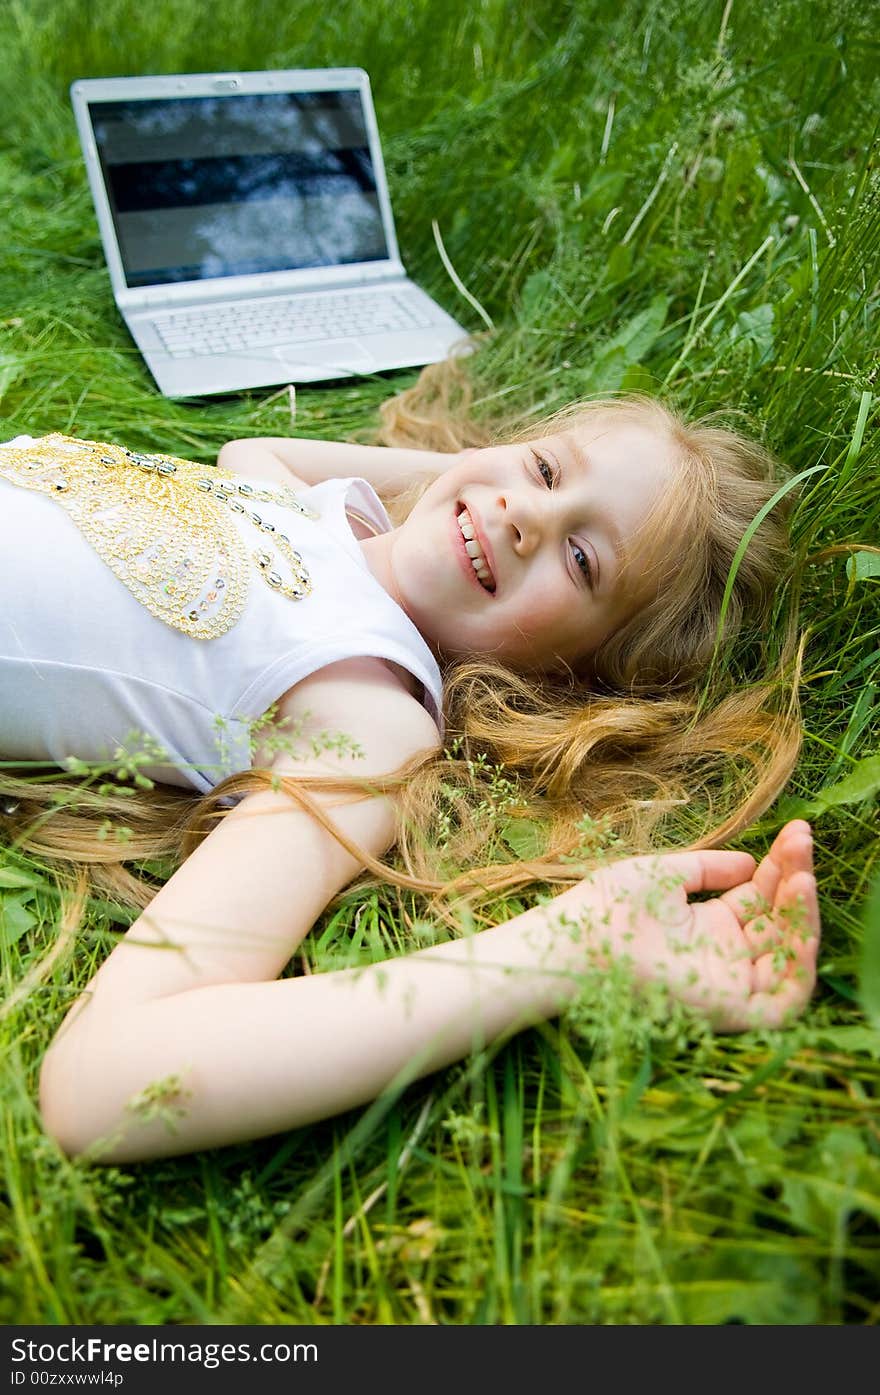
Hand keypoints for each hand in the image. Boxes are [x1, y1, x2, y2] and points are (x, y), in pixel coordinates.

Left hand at [564, 820, 819, 1030]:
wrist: (577, 940)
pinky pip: (784, 1003)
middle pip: (779, 923)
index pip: (761, 898)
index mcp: (709, 927)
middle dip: (796, 881)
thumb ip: (708, 868)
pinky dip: (802, 971)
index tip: (795, 832)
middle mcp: (724, 957)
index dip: (782, 867)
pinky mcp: (728, 1011)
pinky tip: (801, 928)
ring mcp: (728, 985)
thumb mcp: (666, 874)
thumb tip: (751, 861)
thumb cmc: (608, 906)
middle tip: (802, 842)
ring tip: (801, 878)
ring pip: (788, 959)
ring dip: (804, 919)